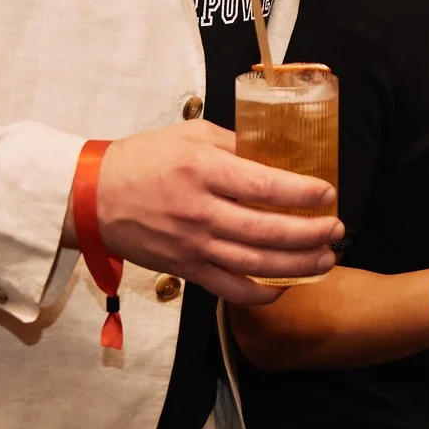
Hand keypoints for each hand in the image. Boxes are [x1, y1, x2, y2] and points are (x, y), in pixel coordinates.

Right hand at [87, 120, 341, 305]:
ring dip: (298, 265)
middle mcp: (200, 212)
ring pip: (255, 263)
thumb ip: (236, 145)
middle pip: (267, 230)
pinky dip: (261, 292)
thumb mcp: (191, 136)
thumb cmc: (143, 160)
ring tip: (326, 259)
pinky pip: (229, 288)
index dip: (303, 192)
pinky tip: (285, 285)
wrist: (91, 197)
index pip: (265, 185)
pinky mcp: (185, 270)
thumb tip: (279, 155)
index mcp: (203, 171)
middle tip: (337, 230)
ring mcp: (192, 246)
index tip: (329, 193)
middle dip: (312, 233)